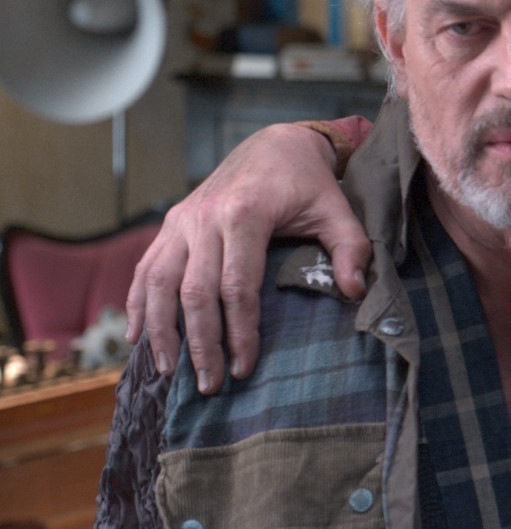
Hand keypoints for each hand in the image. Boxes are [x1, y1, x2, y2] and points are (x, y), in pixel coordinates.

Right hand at [126, 123, 368, 392]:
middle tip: (210, 385)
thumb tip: (355, 291)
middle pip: (194, 292)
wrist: (275, 143)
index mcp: (246, 214)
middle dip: (201, 343)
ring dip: (161, 331)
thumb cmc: (309, 183)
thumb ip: (351, 249)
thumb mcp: (338, 210)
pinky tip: (137, 337)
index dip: (239, 331)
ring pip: (160, 283)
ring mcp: (182, 221)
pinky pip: (146, 268)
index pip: (237, 286)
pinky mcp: (171, 224)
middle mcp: (205, 218)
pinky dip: (138, 303)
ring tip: (170, 372)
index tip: (244, 366)